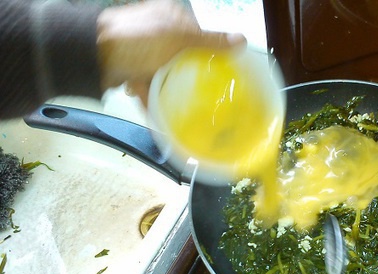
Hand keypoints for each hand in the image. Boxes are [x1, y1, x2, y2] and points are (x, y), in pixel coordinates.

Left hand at [96, 0, 245, 102]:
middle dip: (189, 74)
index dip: (207, 52)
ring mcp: (141, 51)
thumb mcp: (181, 38)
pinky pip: (148, 86)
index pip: (196, 33)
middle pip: (181, 56)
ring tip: (187, 107)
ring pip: (165, 73)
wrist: (96, 56)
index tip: (217, 71)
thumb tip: (243, 40)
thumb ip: (211, 42)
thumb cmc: (141, 40)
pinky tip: (163, 116)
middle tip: (205, 92)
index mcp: (169, 15)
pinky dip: (155, 100)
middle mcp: (156, 30)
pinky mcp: (130, 69)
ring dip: (172, 90)